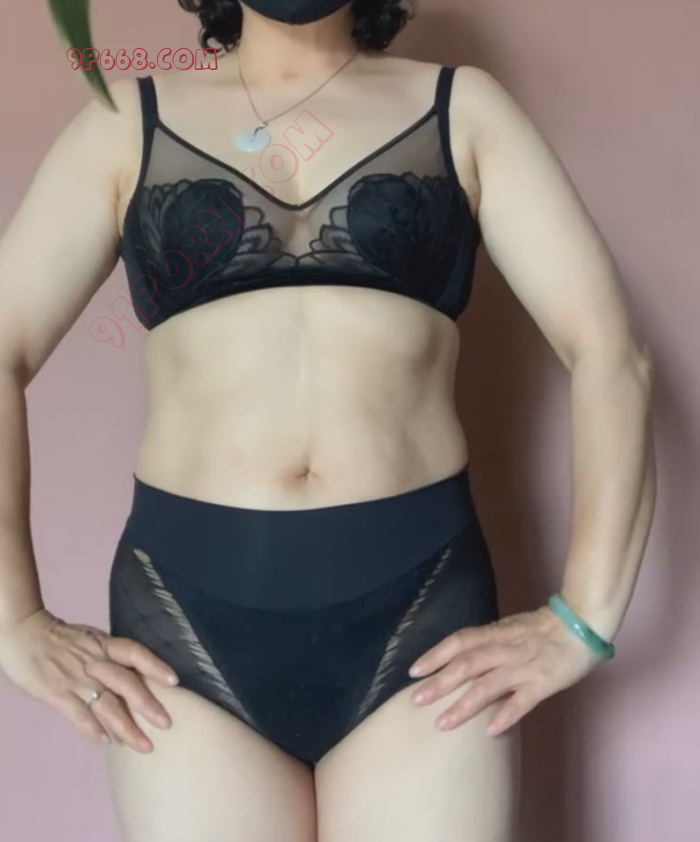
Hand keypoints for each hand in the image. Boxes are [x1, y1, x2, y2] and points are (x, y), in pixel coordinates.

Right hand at [0, 608, 178, 751]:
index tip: (175, 681)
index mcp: (104, 645)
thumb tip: (137, 675)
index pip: (135, 652)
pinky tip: (106, 741)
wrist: (24, 633)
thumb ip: (111, 656)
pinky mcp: (56, 692)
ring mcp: (75, 678)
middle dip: (147, 705)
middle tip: (166, 724)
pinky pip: (78, 713)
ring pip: (105, 703)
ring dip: (125, 726)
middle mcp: (94, 661)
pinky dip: (92, 728)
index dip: (155, 665)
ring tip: (142, 745)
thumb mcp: (91, 640)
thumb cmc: (62, 639)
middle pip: (125, 683)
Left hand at [408, 605, 602, 735]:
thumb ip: (488, 643)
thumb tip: (460, 659)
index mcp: (496, 633)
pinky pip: (522, 701)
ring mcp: (524, 667)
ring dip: (463, 705)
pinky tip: (489, 731)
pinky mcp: (544, 683)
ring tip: (443, 723)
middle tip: (416, 699)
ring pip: (488, 685)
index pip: (459, 641)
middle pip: (467, 664)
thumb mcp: (510, 628)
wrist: (582, 624)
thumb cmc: (543, 628)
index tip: (414, 670)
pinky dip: (506, 715)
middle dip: (440, 682)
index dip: (435, 654)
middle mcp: (505, 649)